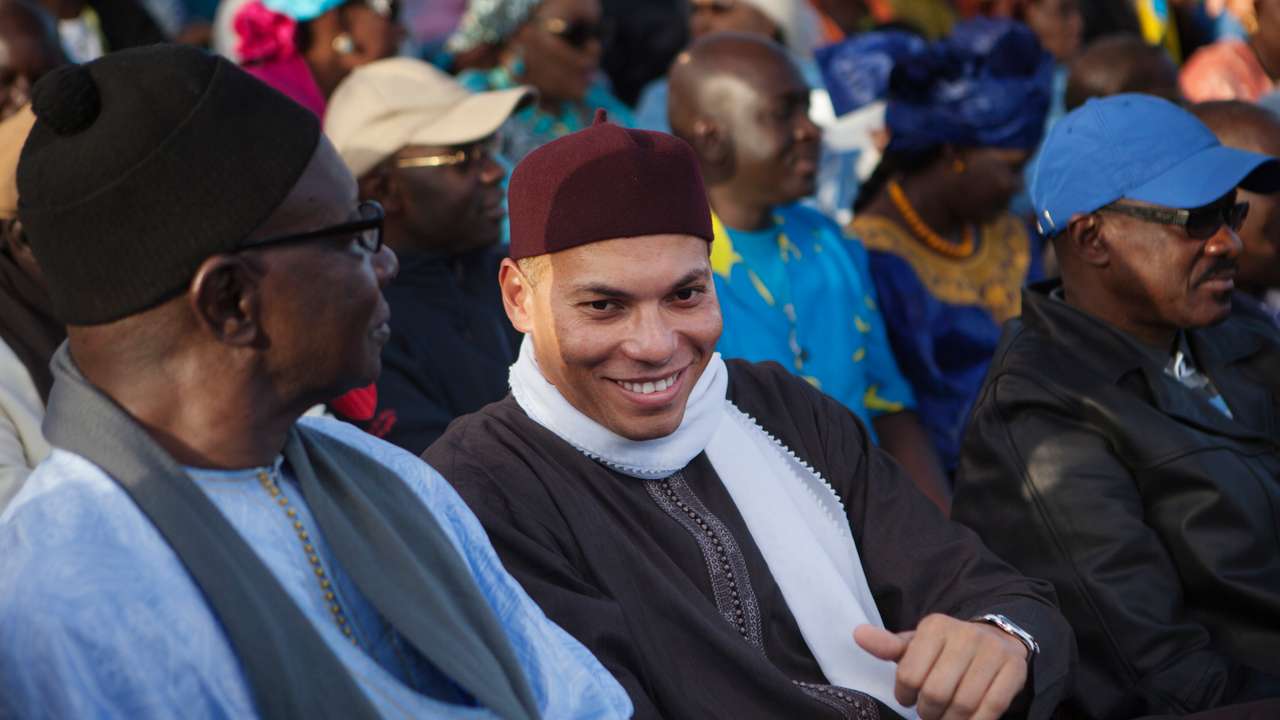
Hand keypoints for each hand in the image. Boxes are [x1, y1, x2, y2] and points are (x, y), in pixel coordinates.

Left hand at [854, 614, 1027, 719]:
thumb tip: (857, 634)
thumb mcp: (916, 645)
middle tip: (928, 712)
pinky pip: (992, 708)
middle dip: (928, 712)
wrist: (995, 640)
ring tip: (945, 717)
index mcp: (935, 626)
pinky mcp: (1014, 669)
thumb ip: (887, 646)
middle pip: (936, 693)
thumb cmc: (945, 650)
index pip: (909, 674)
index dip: (905, 695)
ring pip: (963, 704)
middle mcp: (965, 634)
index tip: (908, 697)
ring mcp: (993, 651)